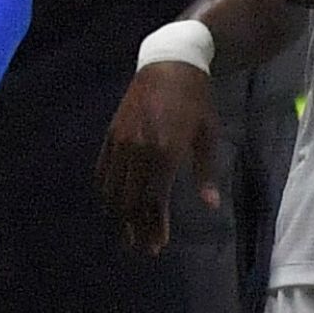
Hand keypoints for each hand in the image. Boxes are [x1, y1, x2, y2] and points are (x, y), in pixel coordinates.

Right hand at [98, 58, 223, 253]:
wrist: (170, 64)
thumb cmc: (197, 101)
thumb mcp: (209, 135)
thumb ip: (205, 172)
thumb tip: (211, 205)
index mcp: (165, 151)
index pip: (155, 199)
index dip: (154, 225)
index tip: (157, 245)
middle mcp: (138, 149)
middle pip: (131, 199)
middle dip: (135, 227)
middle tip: (140, 248)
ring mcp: (121, 142)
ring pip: (113, 188)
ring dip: (118, 214)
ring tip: (124, 234)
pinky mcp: (111, 135)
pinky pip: (103, 170)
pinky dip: (105, 191)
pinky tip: (111, 204)